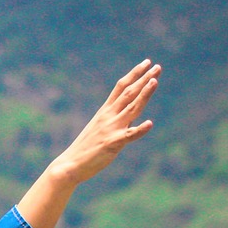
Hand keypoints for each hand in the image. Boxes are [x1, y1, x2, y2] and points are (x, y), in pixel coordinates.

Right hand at [50, 60, 160, 184]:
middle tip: (157, 67)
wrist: (70, 164)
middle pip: (128, 93)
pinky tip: (149, 124)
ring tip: (155, 81)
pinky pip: (129, 136)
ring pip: (131, 108)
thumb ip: (117, 119)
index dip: (134, 74)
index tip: (146, 63)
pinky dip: (139, 130)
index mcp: (105, 111)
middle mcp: (109, 116)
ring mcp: (111, 129)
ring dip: (144, 94)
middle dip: (143, 79)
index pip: (121, 87)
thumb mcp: (100, 127)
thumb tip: (133, 113)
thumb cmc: (86, 148)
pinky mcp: (112, 143)